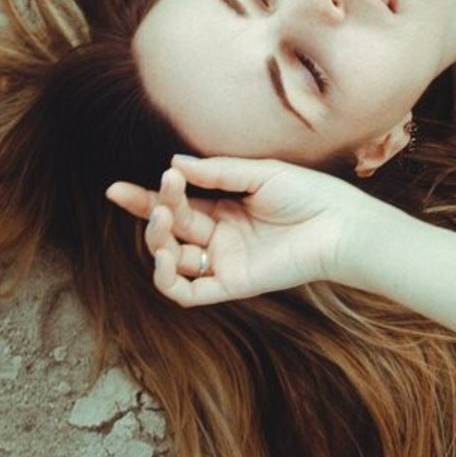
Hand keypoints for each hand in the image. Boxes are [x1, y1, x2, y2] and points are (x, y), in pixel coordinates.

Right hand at [105, 155, 371, 307]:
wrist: (340, 225)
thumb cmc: (309, 195)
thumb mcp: (260, 173)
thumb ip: (217, 172)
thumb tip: (173, 164)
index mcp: (225, 208)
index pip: (176, 204)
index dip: (145, 198)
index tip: (115, 189)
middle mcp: (220, 236)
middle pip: (170, 228)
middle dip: (151, 213)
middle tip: (155, 199)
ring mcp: (224, 261)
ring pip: (171, 260)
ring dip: (157, 241)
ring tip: (163, 218)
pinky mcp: (232, 284)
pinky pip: (188, 292)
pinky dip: (167, 279)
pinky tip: (163, 256)